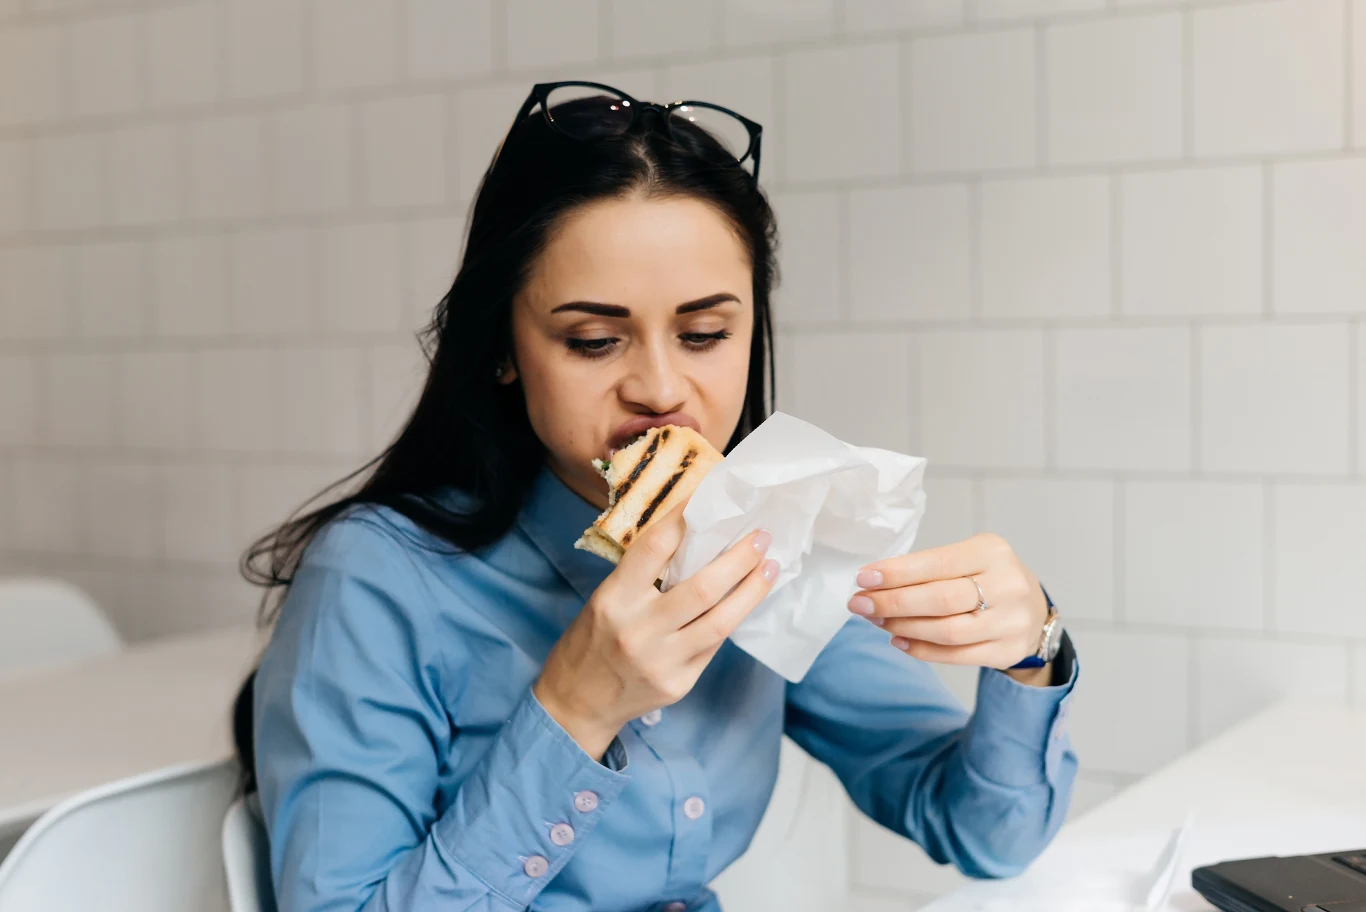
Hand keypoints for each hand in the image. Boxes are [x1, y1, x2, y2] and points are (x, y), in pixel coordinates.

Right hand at [534, 506, 779, 758]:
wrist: (578, 700)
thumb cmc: (593, 638)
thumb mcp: (607, 598)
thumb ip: (645, 574)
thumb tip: (696, 537)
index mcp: (615, 598)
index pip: (655, 547)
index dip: (686, 517)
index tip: (711, 497)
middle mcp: (638, 629)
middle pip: (702, 587)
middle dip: (739, 558)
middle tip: (762, 536)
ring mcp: (661, 660)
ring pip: (720, 621)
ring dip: (751, 591)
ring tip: (770, 567)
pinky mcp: (678, 683)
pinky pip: (714, 646)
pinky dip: (732, 619)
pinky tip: (746, 602)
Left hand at [847, 533, 1049, 678]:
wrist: (1033, 610)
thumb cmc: (987, 578)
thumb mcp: (968, 558)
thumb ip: (929, 568)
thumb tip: (874, 583)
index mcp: (992, 552)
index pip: (937, 563)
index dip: (897, 573)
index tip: (863, 578)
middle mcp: (1007, 585)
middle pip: (940, 599)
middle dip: (893, 603)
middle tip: (859, 603)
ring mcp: (1010, 621)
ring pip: (946, 631)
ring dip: (903, 627)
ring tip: (876, 621)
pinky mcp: (1006, 651)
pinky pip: (956, 655)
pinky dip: (921, 650)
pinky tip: (898, 640)